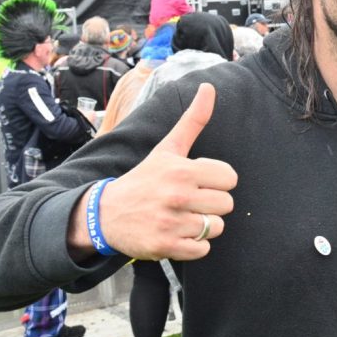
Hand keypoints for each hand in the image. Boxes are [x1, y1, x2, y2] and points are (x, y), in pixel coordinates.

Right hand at [68, 83, 236, 260]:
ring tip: (182, 217)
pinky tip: (177, 233)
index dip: (218, 181)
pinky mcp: (166, 247)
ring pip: (216, 227)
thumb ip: (193, 120)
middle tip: (191, 201)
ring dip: (203, 225)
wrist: (106, 213)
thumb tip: (209, 87)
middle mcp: (178, 196)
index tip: (200, 181)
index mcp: (182, 170)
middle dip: (212, 204)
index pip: (230, 178)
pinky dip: (194, 245)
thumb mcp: (168, 148)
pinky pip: (203, 249)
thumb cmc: (144, 179)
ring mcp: (172, 223)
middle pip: (227, 204)